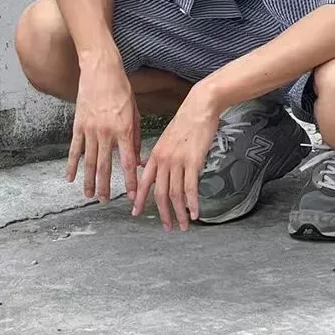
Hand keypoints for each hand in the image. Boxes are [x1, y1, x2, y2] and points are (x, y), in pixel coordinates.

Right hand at [67, 64, 140, 203]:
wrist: (101, 70)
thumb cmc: (121, 89)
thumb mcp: (134, 111)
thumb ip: (134, 136)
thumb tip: (137, 158)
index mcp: (124, 129)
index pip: (128, 161)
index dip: (130, 180)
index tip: (132, 195)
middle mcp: (106, 132)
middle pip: (105, 166)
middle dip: (106, 186)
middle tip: (106, 202)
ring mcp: (90, 129)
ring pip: (88, 161)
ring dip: (89, 181)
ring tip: (89, 196)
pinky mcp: (78, 125)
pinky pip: (75, 149)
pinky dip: (72, 165)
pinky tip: (70, 178)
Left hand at [132, 85, 219, 232]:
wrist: (199, 107)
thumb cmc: (185, 121)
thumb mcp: (165, 137)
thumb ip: (155, 154)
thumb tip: (145, 164)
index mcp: (155, 154)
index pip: (144, 182)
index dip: (139, 199)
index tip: (135, 212)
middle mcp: (164, 160)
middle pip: (160, 193)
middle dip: (163, 213)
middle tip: (167, 227)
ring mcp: (178, 161)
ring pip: (175, 194)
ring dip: (179, 213)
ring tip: (184, 225)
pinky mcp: (193, 162)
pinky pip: (191, 188)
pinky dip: (193, 203)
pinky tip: (196, 213)